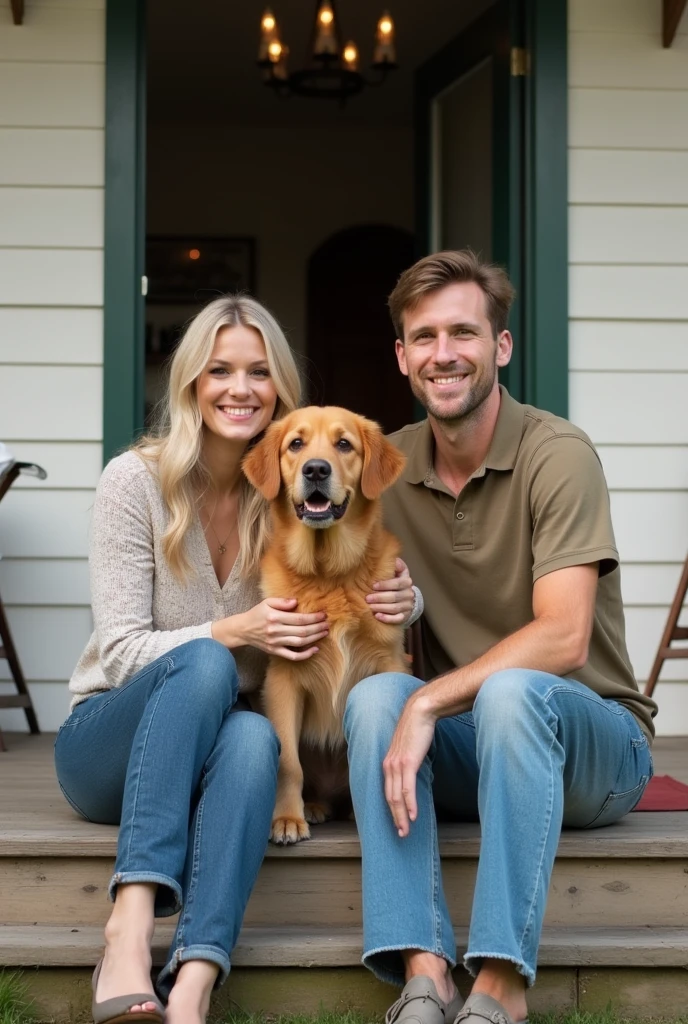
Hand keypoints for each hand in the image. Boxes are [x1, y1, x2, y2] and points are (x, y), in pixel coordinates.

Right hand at [218, 598, 327, 659]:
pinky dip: (305, 655)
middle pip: (302, 631)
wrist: (242, 630)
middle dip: (317, 627)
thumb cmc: (256, 614)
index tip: (323, 614)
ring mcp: (275, 643)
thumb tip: (296, 602)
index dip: (313, 617)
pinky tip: (315, 650)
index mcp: (274, 617)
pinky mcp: (275, 651)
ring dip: (315, 638)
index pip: (299, 618)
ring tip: (324, 633)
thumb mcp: (266, 602)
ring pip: (299, 643)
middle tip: (327, 624)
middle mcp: (275, 631)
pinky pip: (292, 656)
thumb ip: (281, 601)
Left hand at [366, 557, 414, 622]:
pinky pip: (398, 619)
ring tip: (370, 607)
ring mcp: (408, 606)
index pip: (397, 583)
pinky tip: (378, 616)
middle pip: (394, 597)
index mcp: (407, 581)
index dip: (385, 585)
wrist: (405, 597)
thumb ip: (395, 565)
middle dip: (379, 598)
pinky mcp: (405, 616)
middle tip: (367, 598)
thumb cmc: (396, 582)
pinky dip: (387, 618)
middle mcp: (409, 594)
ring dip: (381, 608)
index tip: (373, 586)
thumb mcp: (398, 571)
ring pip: (395, 608)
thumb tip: (394, 559)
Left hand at [383, 693, 436, 836]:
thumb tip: (412, 775)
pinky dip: (410, 804)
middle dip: (394, 819)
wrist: (420, 712)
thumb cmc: (416, 730)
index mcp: (387, 764)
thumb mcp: (408, 749)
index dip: (391, 811)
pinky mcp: (408, 762)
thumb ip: (407, 763)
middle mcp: (388, 766)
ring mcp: (397, 764)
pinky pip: (408, 788)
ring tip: (406, 830)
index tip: (397, 824)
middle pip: (389, 799)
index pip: (387, 793)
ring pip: (396, 797)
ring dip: (401, 816)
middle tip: (401, 835)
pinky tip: (413, 815)